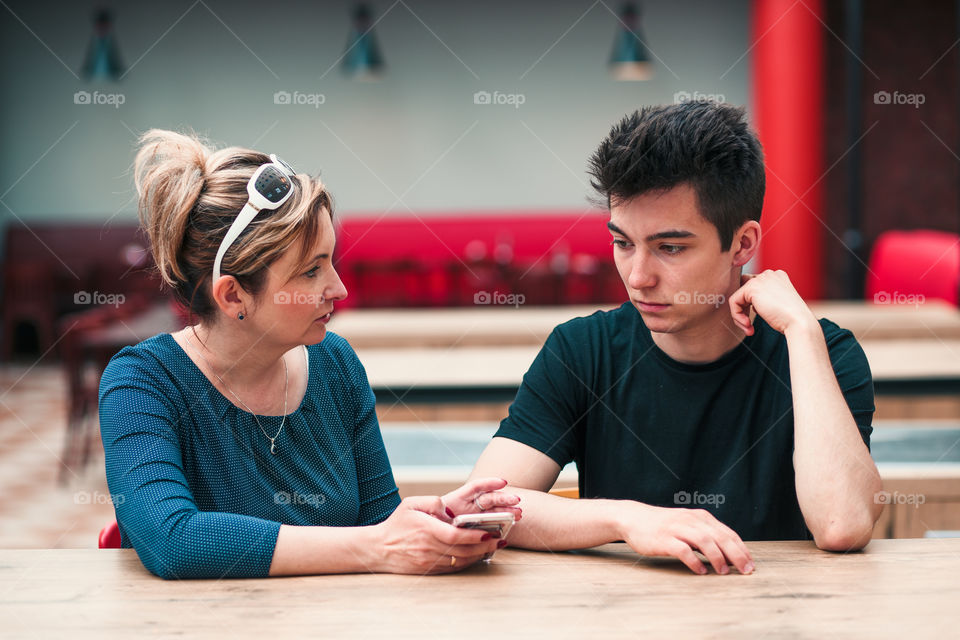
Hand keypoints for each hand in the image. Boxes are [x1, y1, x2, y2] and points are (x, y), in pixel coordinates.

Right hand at [373, 496, 501, 573]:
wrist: (379, 549)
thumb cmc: (396, 524)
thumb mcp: (411, 504)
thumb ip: (433, 502)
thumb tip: (449, 509)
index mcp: (427, 530)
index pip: (456, 536)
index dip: (475, 537)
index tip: (488, 533)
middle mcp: (430, 548)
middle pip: (463, 551)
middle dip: (484, 547)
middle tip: (499, 540)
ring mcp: (430, 561)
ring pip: (461, 561)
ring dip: (479, 555)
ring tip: (493, 547)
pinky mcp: (430, 569)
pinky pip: (454, 568)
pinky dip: (468, 562)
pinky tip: (477, 556)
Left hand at [441, 477, 521, 520]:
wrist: (431, 534)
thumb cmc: (433, 520)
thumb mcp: (434, 513)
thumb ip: (441, 513)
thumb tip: (448, 518)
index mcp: (458, 498)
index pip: (476, 487)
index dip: (489, 483)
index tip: (503, 482)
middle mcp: (471, 504)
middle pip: (489, 498)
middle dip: (504, 499)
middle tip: (516, 501)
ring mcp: (477, 514)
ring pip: (495, 509)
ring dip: (508, 510)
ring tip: (519, 514)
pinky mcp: (480, 525)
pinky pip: (493, 522)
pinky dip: (504, 520)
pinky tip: (514, 519)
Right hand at [616, 502, 754, 574]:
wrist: (633, 518)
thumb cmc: (663, 526)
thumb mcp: (687, 525)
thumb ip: (706, 535)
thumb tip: (729, 555)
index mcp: (699, 517)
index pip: (727, 533)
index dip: (741, 549)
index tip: (751, 564)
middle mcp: (691, 520)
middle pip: (720, 537)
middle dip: (736, 554)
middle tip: (746, 570)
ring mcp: (677, 528)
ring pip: (704, 541)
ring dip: (717, 558)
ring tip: (724, 572)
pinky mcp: (664, 539)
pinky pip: (683, 550)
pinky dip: (694, 561)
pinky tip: (700, 571)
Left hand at [728, 270, 816, 335]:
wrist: (799, 322)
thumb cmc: (791, 319)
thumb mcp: (776, 305)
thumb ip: (762, 300)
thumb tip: (745, 305)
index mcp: (777, 277)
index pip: (754, 287)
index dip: (750, 305)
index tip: (754, 320)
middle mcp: (769, 274)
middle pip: (744, 289)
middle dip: (743, 308)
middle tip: (748, 324)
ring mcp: (760, 279)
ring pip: (738, 296)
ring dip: (739, 315)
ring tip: (748, 327)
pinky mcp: (752, 288)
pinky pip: (734, 301)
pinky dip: (736, 315)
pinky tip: (748, 324)